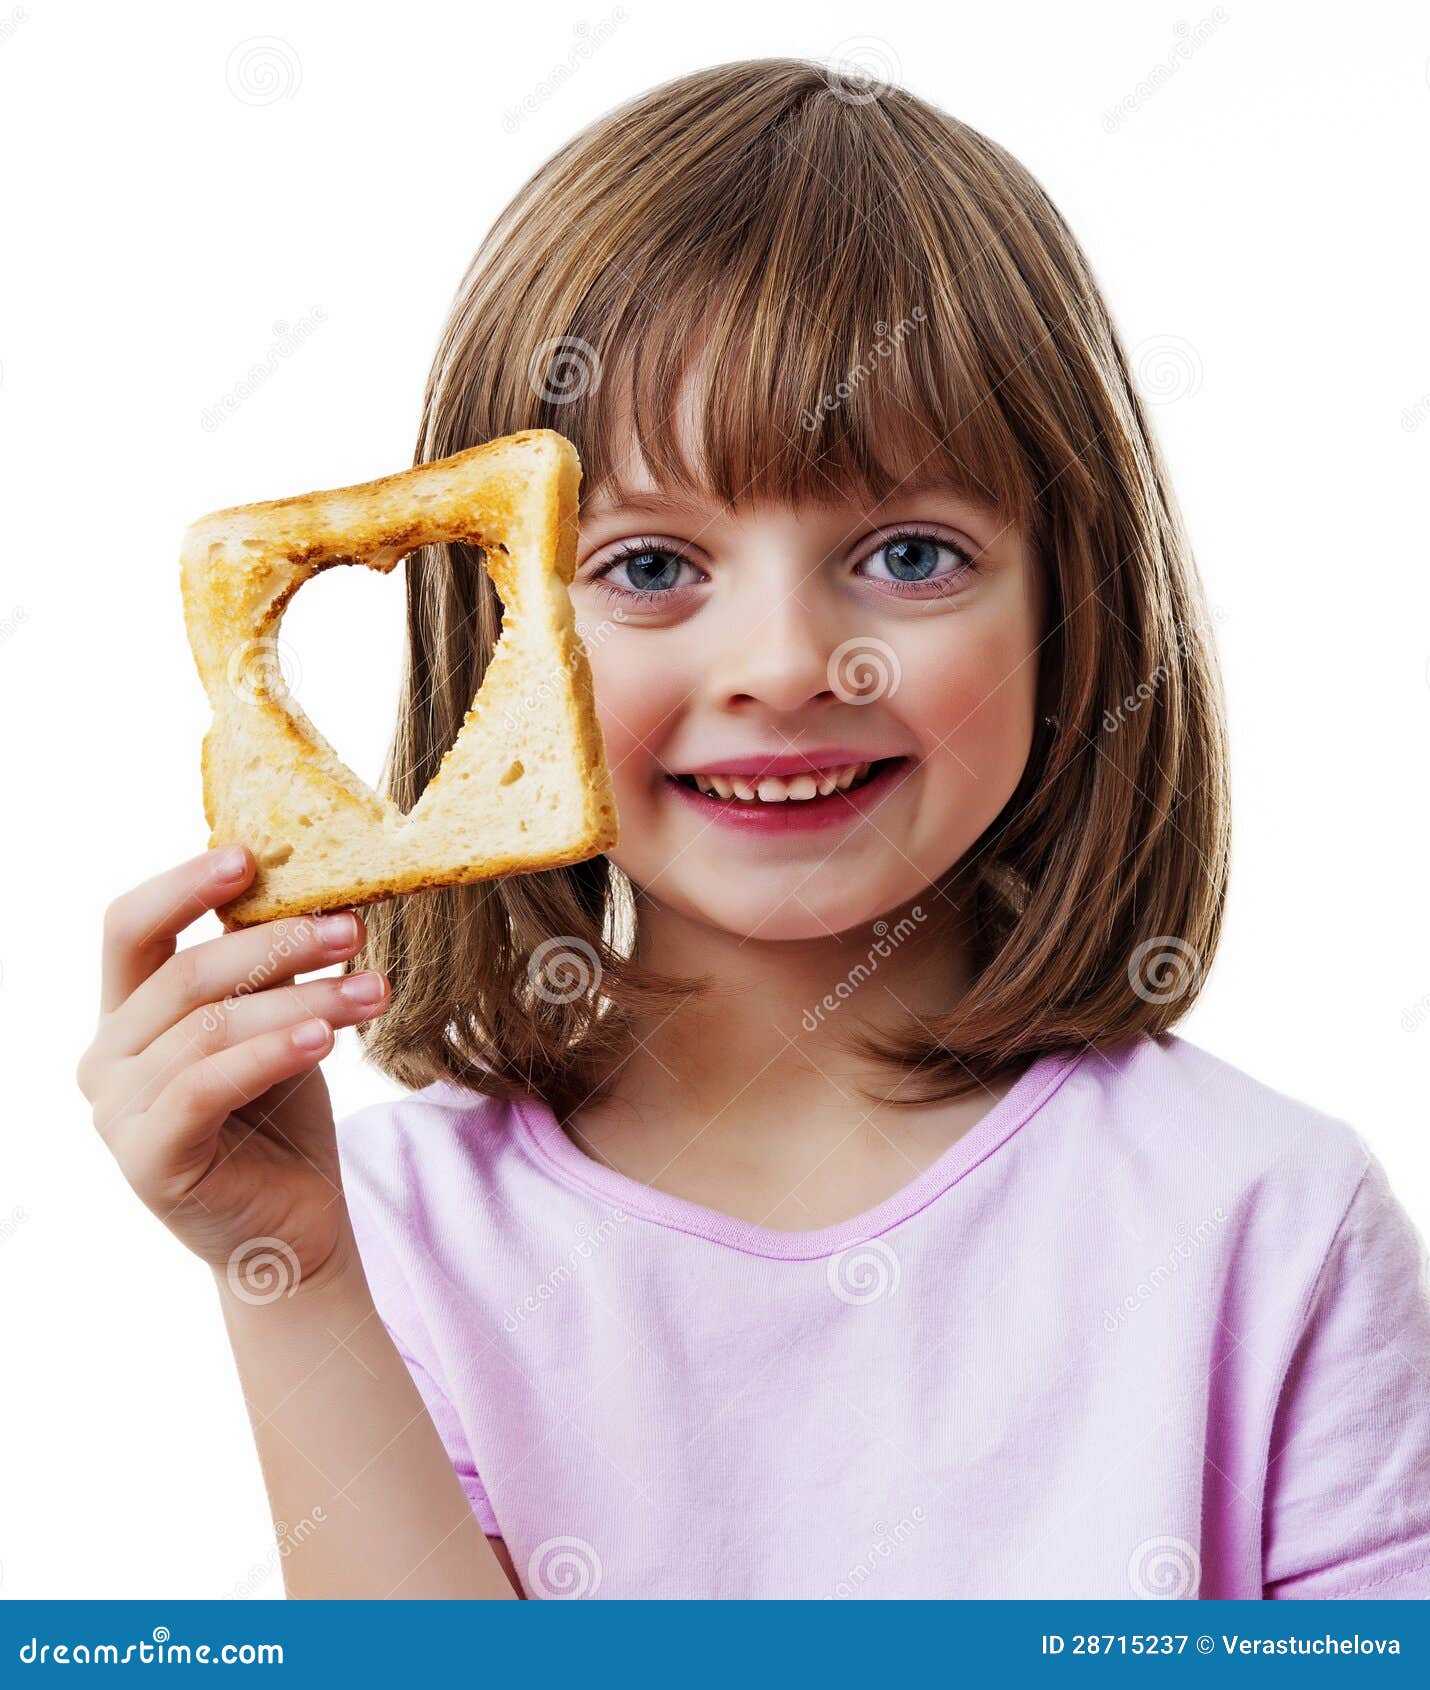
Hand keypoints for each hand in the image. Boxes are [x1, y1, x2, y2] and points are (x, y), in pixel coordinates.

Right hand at [75, 844, 388, 1297]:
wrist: (294, 1226)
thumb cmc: (282, 1114)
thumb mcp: (275, 1021)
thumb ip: (266, 965)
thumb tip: (309, 881)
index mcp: (127, 1013)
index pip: (130, 927)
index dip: (182, 885)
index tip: (250, 856)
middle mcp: (106, 1057)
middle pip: (183, 974)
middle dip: (276, 943)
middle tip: (352, 928)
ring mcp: (117, 1112)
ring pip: (208, 1028)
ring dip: (301, 1000)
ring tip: (373, 991)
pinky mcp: (148, 1160)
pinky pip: (205, 1086)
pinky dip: (270, 1053)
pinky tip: (325, 1040)